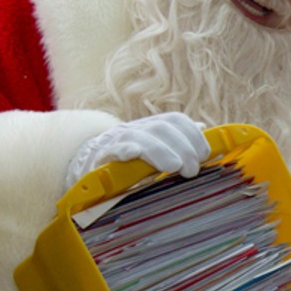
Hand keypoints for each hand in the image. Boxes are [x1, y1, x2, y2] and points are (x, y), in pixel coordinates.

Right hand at [64, 112, 208, 188]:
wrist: (86, 166)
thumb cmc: (128, 162)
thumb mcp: (155, 150)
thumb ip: (177, 141)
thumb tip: (202, 127)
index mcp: (151, 127)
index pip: (175, 120)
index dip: (192, 134)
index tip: (204, 155)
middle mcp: (136, 129)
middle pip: (162, 128)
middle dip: (182, 147)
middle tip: (192, 170)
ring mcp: (118, 141)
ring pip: (142, 137)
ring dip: (161, 151)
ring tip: (175, 167)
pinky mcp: (101, 156)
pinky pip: (114, 149)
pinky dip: (126, 150)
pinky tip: (134, 155)